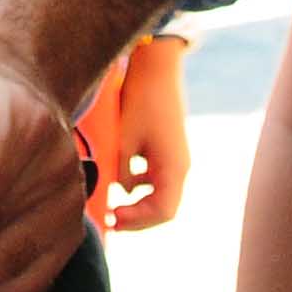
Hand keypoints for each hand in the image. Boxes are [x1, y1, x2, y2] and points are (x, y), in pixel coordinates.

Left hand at [88, 39, 191, 230]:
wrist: (157, 68)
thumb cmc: (141, 101)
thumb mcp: (124, 140)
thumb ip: (121, 172)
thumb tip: (118, 192)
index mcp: (174, 168)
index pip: (163, 212)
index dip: (137, 222)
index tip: (112, 218)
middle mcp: (180, 167)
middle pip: (164, 208)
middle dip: (137, 218)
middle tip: (110, 220)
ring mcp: (176, 159)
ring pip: (161, 195)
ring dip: (139, 204)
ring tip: (113, 206)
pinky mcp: (168, 150)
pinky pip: (157, 179)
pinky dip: (140, 186)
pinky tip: (121, 181)